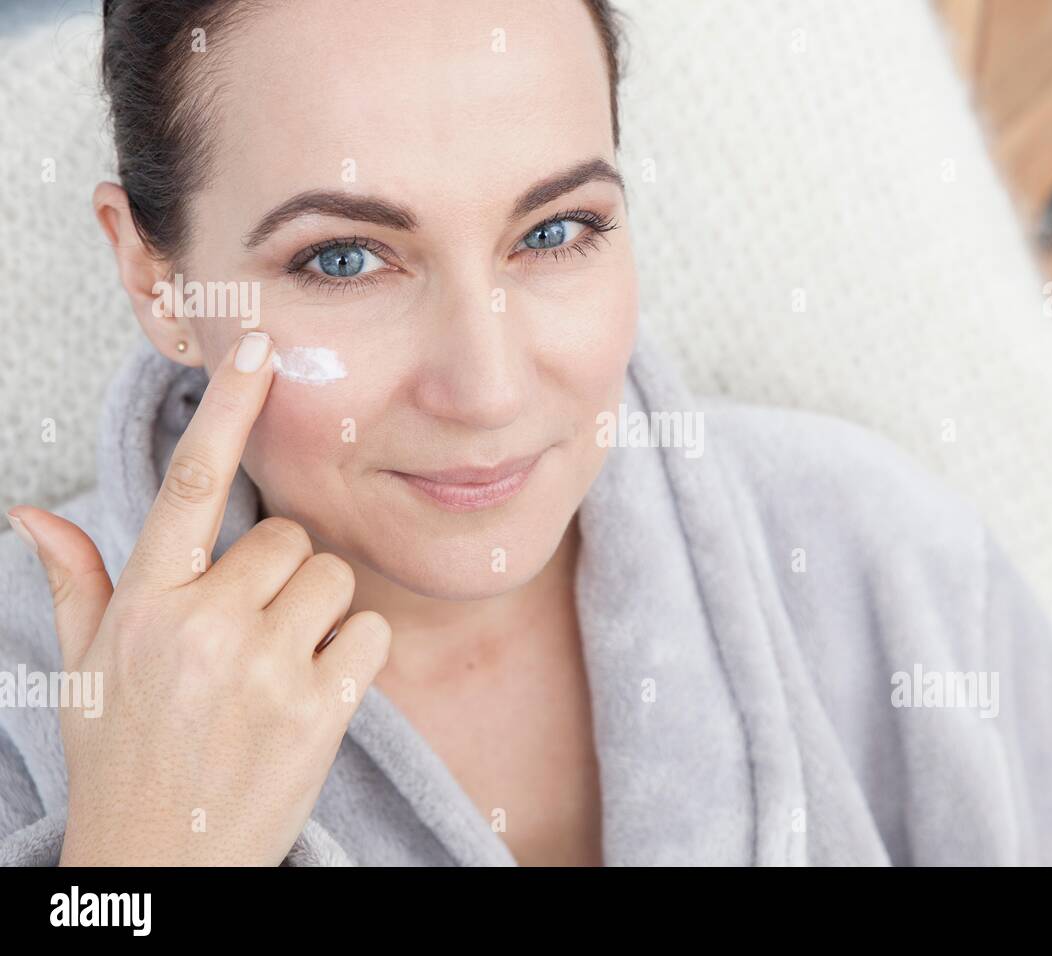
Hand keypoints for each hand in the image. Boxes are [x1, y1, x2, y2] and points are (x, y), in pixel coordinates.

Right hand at [8, 331, 389, 865]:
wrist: (163, 866)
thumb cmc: (123, 759)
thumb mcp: (82, 673)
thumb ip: (76, 583)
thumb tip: (30, 512)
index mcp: (144, 606)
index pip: (189, 483)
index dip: (230, 408)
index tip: (263, 348)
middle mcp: (202, 626)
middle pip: (287, 537)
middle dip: (281, 573)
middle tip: (253, 632)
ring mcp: (264, 667)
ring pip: (332, 578)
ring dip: (318, 611)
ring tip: (278, 666)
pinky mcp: (319, 708)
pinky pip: (368, 631)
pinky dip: (354, 652)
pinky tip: (314, 692)